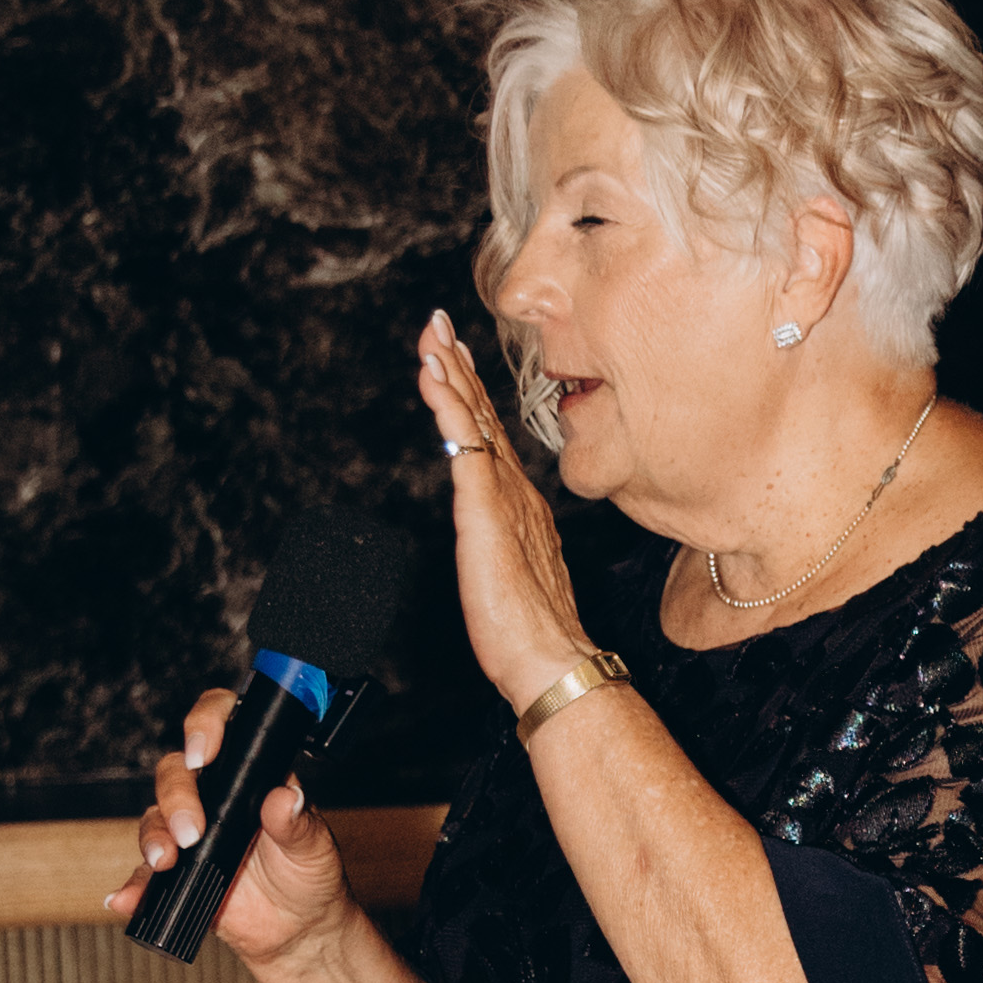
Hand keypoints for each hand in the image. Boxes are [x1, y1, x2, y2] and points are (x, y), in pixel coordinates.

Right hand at [104, 688, 355, 974]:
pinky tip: (127, 899)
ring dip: (153, 837)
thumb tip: (285, 797)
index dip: (206, 725)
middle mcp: (215, 796)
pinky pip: (144, 874)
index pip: (222, 727)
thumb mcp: (314, 848)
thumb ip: (298, 823)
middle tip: (192, 832)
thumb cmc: (309, 876)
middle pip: (176, 773)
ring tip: (165, 862)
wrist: (297, 929)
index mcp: (250, 775)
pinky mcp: (175, 871)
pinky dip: (134, 886)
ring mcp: (191, 831)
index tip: (204, 752)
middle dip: (176, 797)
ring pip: (154, 817)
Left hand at [422, 310, 588, 709]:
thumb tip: (494, 539)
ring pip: (473, 420)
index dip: (471, 391)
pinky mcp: (486, 510)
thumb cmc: (533, 634)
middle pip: (483, 414)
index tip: (455, 354)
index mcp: (519, 505)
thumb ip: (502, 545)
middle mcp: (515, 491)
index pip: (490, 435)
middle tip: (438, 323)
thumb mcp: (511, 576)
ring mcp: (503, 497)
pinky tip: (433, 377)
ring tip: (430, 336)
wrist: (551, 659)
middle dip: (459, 365)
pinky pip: (464, 444)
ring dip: (450, 373)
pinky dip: (447, 405)